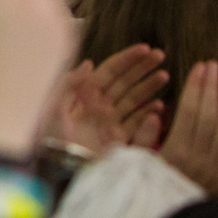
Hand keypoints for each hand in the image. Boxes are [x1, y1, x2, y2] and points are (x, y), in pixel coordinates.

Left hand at [41, 44, 167, 151]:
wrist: (59, 169)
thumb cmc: (52, 138)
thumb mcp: (54, 107)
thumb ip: (69, 83)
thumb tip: (89, 62)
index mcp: (84, 94)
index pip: (109, 71)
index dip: (127, 59)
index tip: (145, 48)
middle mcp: (99, 105)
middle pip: (125, 81)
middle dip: (142, 68)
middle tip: (161, 55)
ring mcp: (110, 122)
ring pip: (133, 99)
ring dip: (149, 86)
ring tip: (165, 76)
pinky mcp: (118, 139)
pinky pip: (136, 122)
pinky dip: (149, 113)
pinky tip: (160, 105)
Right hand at [133, 61, 217, 194]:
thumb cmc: (144, 188)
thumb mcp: (133, 164)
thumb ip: (143, 139)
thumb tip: (155, 113)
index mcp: (174, 154)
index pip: (189, 112)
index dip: (196, 87)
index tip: (199, 67)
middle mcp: (198, 159)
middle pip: (209, 116)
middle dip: (212, 88)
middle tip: (214, 65)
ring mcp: (214, 168)